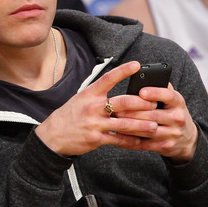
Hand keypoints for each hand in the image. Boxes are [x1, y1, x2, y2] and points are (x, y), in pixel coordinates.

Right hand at [37, 61, 156, 155]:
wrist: (52, 135)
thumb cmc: (69, 116)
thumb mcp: (80, 99)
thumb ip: (98, 95)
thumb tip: (118, 91)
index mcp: (89, 94)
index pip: (108, 78)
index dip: (123, 70)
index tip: (137, 65)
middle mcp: (92, 107)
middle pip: (123, 102)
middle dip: (142, 103)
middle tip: (154, 104)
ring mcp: (94, 123)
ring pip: (124, 123)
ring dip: (141, 125)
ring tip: (154, 126)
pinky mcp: (95, 138)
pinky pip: (117, 140)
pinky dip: (130, 141)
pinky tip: (139, 141)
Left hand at [117, 82, 198, 162]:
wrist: (187, 138)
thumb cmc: (172, 113)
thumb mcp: (172, 100)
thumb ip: (161, 88)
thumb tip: (146, 75)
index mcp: (178, 102)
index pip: (168, 96)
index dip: (155, 93)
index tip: (141, 91)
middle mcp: (177, 118)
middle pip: (153, 115)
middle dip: (132, 111)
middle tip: (115, 108)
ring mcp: (172, 134)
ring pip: (147, 130)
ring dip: (128, 125)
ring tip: (114, 120)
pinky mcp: (165, 146)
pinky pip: (144, 144)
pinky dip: (129, 139)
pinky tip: (118, 134)